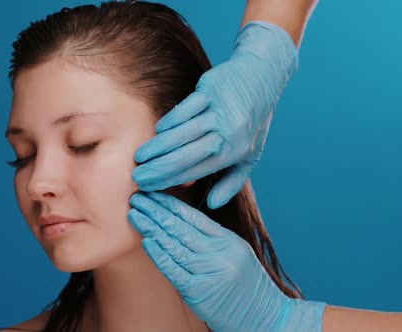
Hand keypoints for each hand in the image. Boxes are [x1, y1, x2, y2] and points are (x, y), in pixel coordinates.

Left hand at [128, 191, 324, 331]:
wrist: (267, 317)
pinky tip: (147, 241)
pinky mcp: (200, 292)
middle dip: (156, 211)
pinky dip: (159, 255)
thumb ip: (212, 239)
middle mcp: (221, 253)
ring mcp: (211, 272)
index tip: (152, 192)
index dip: (171, 203)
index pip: (194, 216)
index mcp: (229, 240)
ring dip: (152, 229)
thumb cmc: (247, 287)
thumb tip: (181, 221)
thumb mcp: (236, 254)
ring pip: (176, 245)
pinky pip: (175, 270)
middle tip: (136, 197)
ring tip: (135, 215)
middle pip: (182, 227)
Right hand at [132, 22, 297, 208]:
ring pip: (183, 133)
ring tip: (140, 156)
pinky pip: (187, 109)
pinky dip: (171, 120)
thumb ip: (232, 182)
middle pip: (187, 155)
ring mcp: (219, 111)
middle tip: (137, 176)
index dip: (171, 180)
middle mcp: (227, 133)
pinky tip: (158, 130)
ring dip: (159, 146)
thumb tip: (213, 204)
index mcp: (234, 152)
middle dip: (159, 168)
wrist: (263, 78)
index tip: (150, 187)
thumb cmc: (254, 122)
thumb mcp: (251, 155)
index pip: (196, 170)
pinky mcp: (211, 91)